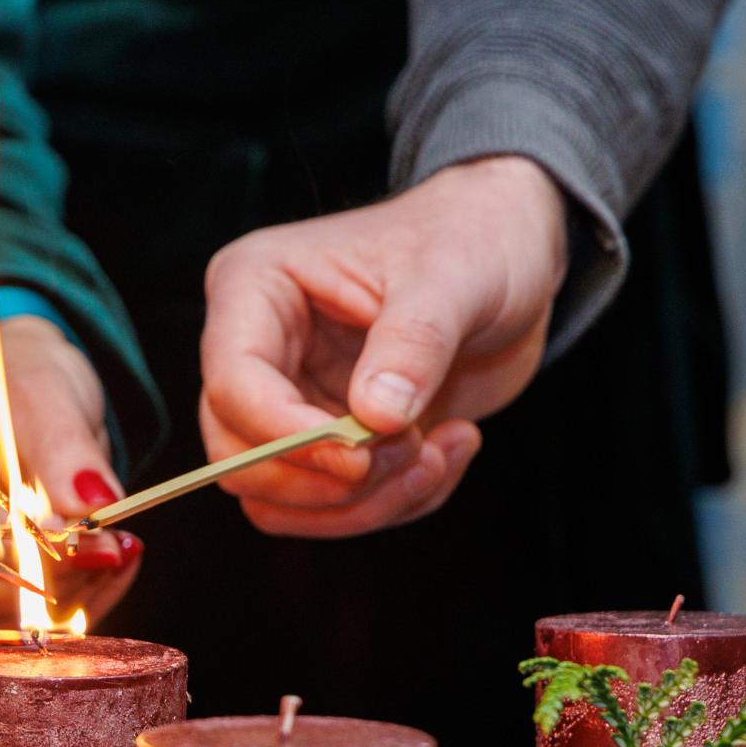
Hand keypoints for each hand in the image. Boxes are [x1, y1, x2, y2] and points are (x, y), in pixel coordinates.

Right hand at [0, 317, 141, 626]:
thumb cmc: (15, 384)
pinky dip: (61, 608)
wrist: (16, 401)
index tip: (93, 536)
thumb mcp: (47, 395)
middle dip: (47, 584)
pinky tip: (100, 568)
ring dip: (63, 601)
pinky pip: (0, 628)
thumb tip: (93, 505)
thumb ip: (66, 451)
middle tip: (115, 549)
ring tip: (116, 550)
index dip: (24, 544)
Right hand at [200, 155, 567, 535]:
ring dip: (366, 502)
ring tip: (440, 453)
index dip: (287, 436)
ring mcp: (290, 401)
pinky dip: (395, 500)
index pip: (232, 384)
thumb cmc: (473, 239)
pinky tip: (450, 448)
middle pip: (240, 459)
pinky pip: (334, 507)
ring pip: (282, 499)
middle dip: (328, 479)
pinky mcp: (329, 441)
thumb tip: (375, 418)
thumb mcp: (455, 276)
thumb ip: (413, 343)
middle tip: (413, 451)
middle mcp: (259, 351)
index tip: (362, 455)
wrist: (513, 256)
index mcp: (257, 287)